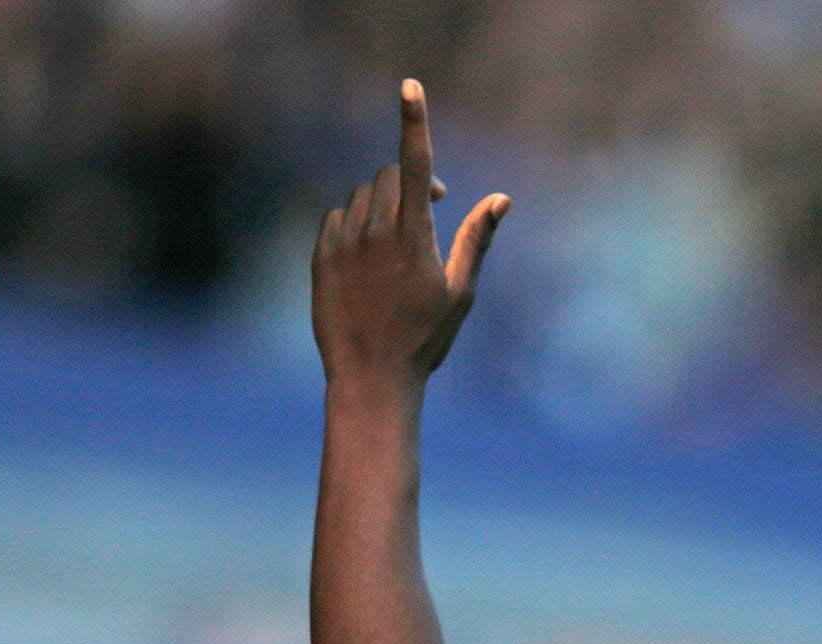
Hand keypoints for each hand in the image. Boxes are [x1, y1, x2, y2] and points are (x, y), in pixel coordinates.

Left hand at [312, 80, 508, 387]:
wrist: (371, 377)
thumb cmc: (425, 339)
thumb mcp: (460, 292)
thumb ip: (476, 239)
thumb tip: (500, 198)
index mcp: (414, 238)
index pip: (414, 165)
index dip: (414, 122)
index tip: (410, 87)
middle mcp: (375, 232)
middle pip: (389, 177)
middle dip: (410, 183)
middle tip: (429, 208)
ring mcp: (343, 242)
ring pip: (362, 195)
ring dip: (383, 203)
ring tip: (398, 241)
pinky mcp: (321, 255)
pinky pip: (337, 216)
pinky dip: (355, 222)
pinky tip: (369, 255)